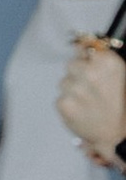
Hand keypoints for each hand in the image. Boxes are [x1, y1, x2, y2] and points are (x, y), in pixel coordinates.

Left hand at [58, 38, 125, 164]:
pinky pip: (60, 98)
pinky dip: (68, 104)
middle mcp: (91, 72)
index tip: (88, 64)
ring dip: (72, 90)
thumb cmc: (120, 103)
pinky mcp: (64, 104)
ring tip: (87, 102)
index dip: (86, 58)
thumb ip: (101, 59)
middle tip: (89, 88)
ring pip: (63, 82)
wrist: (116, 134)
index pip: (85, 48)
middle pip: (71, 64)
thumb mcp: (119, 75)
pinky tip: (81, 111)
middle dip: (78, 74)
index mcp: (108, 62)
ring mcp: (76, 88)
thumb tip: (81, 46)